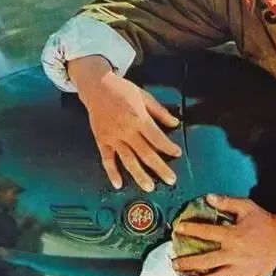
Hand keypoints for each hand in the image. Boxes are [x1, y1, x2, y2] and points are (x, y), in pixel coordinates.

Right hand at [69, 56, 180, 190]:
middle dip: (160, 168)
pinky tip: (118, 184)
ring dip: (139, 175)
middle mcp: (126, 131)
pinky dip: (112, 172)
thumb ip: (160, 112)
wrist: (97, 87)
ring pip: (128, 160)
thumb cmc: (123, 90)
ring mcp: (113, 138)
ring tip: (150, 187)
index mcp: (139, 119)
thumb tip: (175, 123)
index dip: (168, 147)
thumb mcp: (145, 96)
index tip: (177, 153)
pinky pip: (107, 159)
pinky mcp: (102, 140)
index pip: (157, 138)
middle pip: (146, 153)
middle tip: (171, 180)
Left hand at [173, 194, 275, 275]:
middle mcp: (233, 255)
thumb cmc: (263, 220)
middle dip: (188, 263)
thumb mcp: (246, 206)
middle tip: (174, 264)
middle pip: (206, 261)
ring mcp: (239, 269)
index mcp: (233, 236)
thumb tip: (208, 197)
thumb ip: (227, 202)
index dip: (191, 230)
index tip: (178, 229)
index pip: (207, 233)